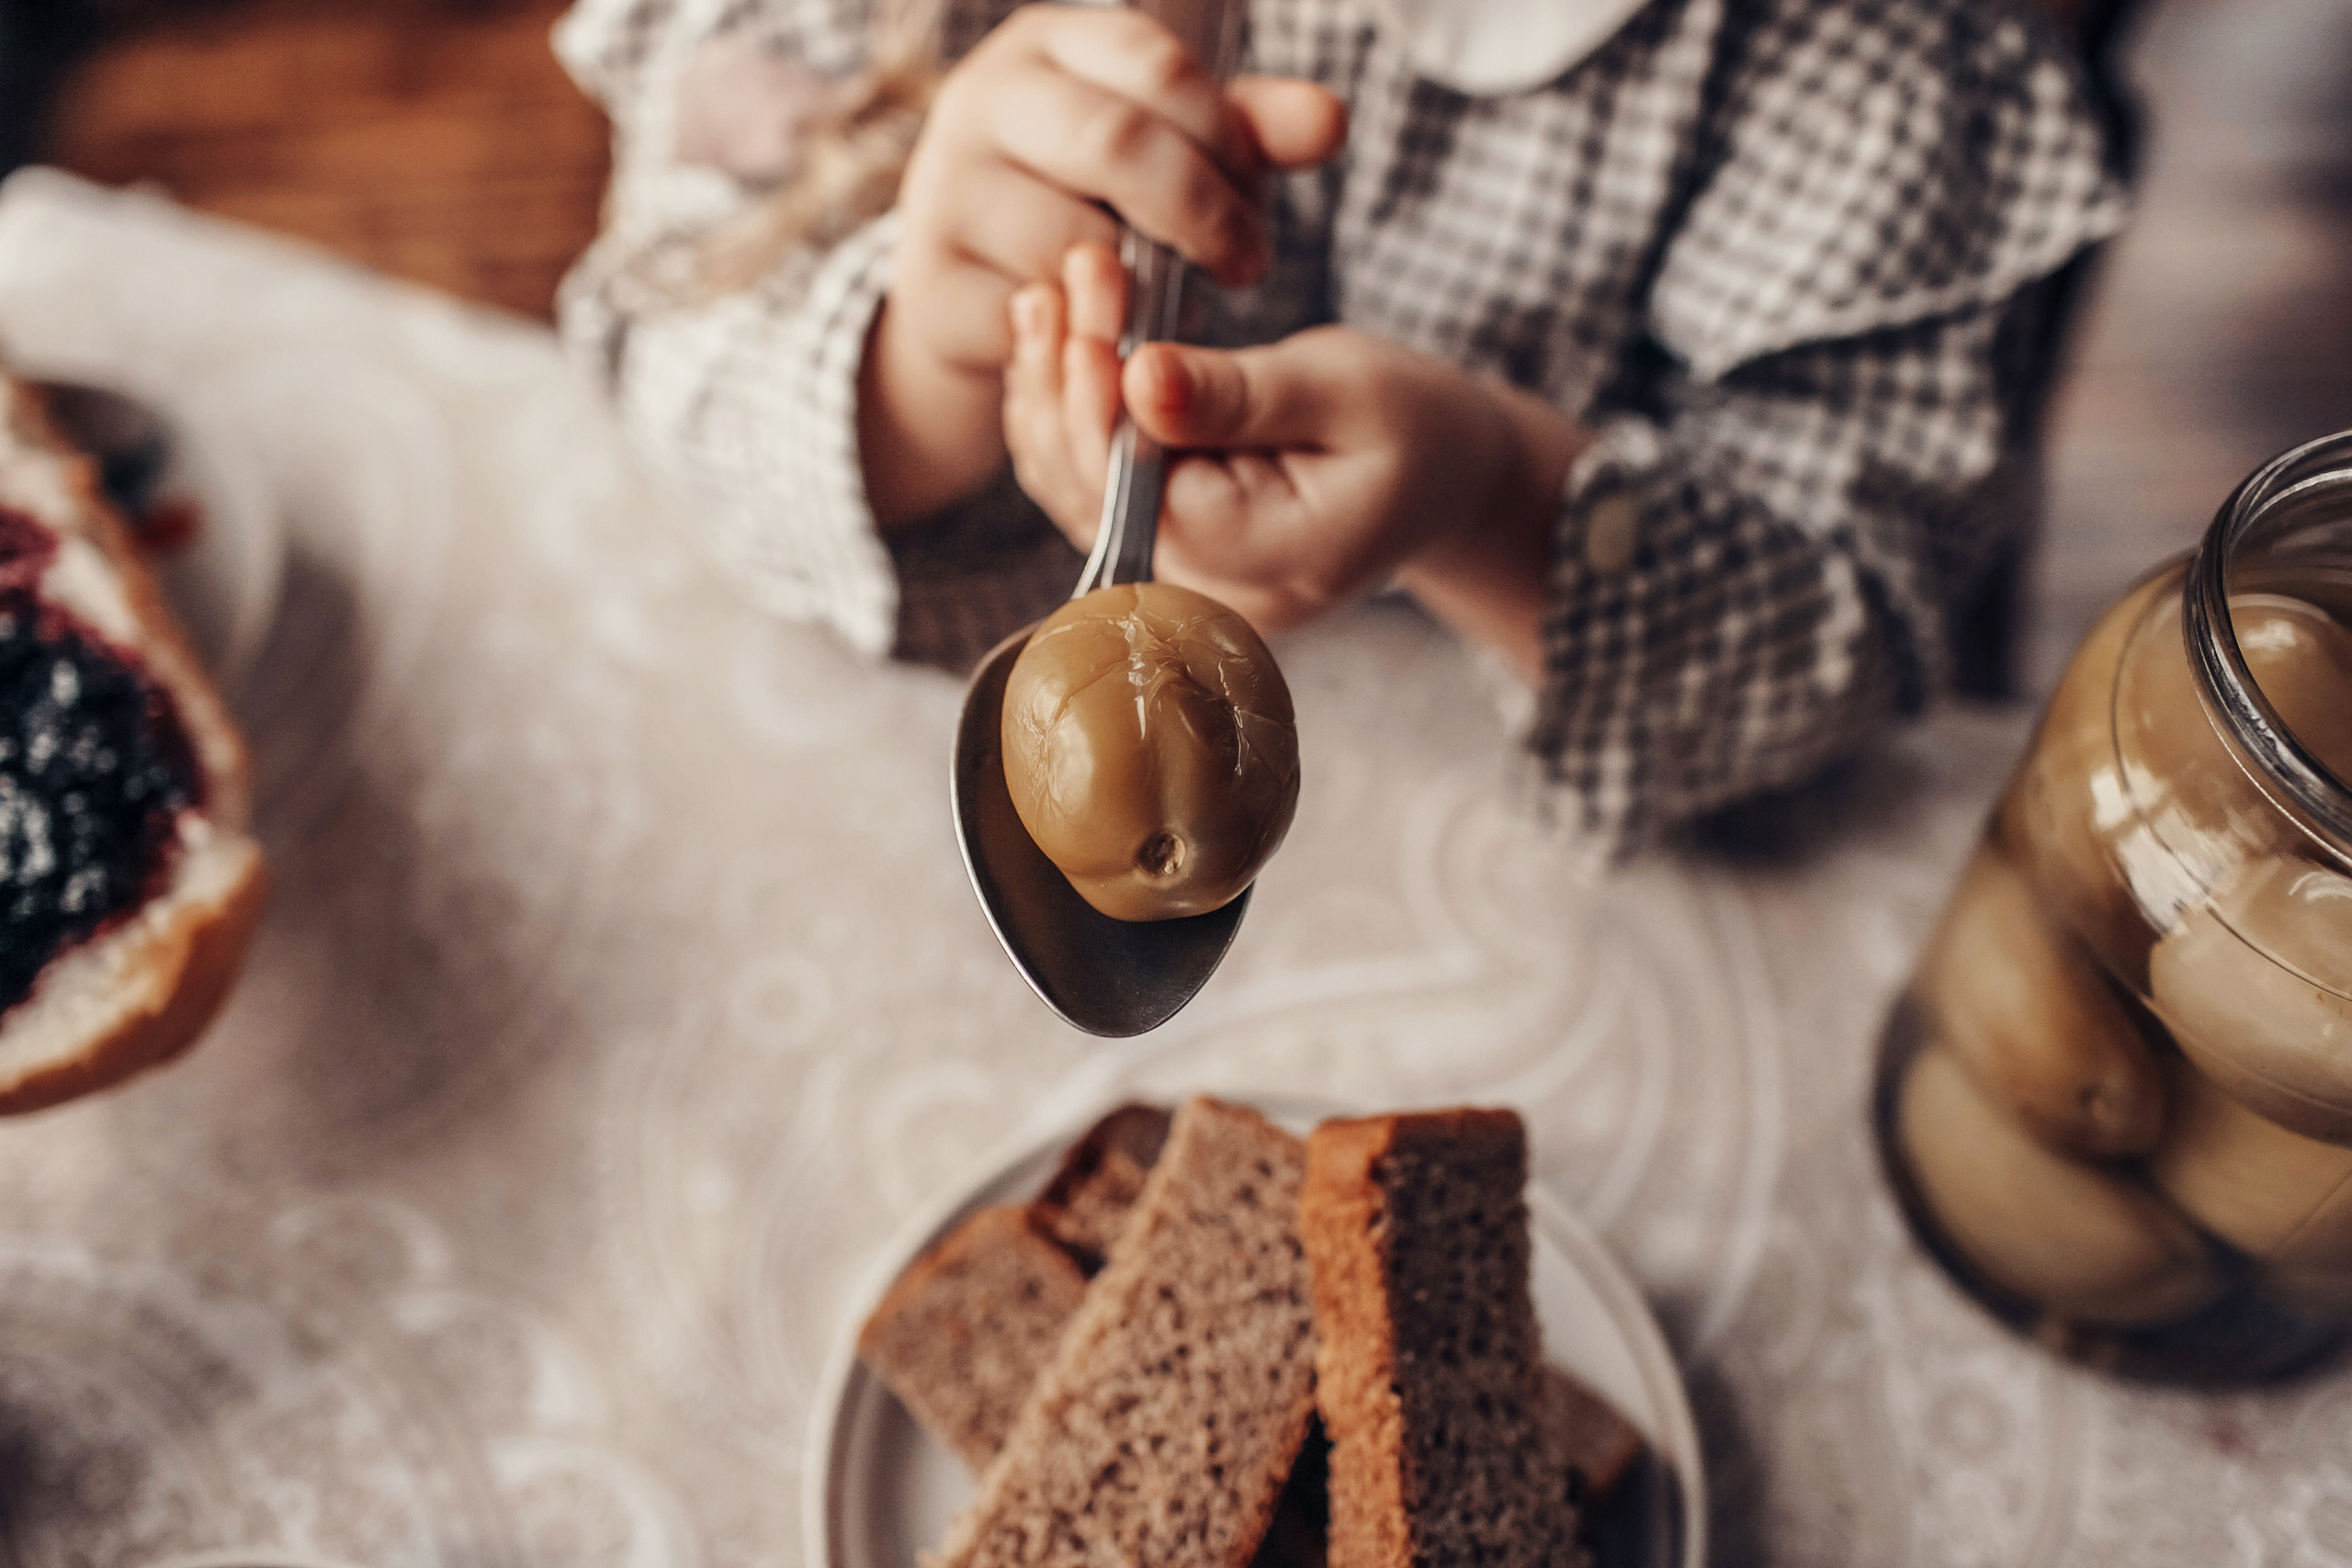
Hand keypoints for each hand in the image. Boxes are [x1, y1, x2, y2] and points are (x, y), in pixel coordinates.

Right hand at [860, 6, 1344, 524]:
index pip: (1157, 62)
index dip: (1227, 134)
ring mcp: (945, 191)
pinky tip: (1110, 341)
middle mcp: (983, 101)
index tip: (1261, 198)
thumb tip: (1331, 121)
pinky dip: (1091, 334)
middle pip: (1117, 142)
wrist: (971, 311)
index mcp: (1048, 46)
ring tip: (1169, 304)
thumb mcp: (1170, 158)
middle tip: (1248, 265)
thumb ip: (1246, 133)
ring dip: (1146, 285)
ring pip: (1076, 238)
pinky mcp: (930, 284)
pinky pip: (1040, 315)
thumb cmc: (1088, 212)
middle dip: (1202, 211)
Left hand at [1004, 244, 1583, 674]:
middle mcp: (1214, 595)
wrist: (1445, 478)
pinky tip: (1061, 345)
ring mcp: (1186, 583)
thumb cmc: (1417, 424)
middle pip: (1096, 495)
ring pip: (1077, 494)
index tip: (1084, 298)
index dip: (1096, 398)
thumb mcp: (1347, 391)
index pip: (1144, 491)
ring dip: (1052, 396)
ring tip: (1048, 299)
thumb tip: (1137, 377)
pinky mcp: (1169, 553)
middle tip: (1062, 276)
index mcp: (1270, 562)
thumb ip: (1239, 394)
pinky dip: (1071, 417)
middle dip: (1067, 381)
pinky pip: (1092, 490)